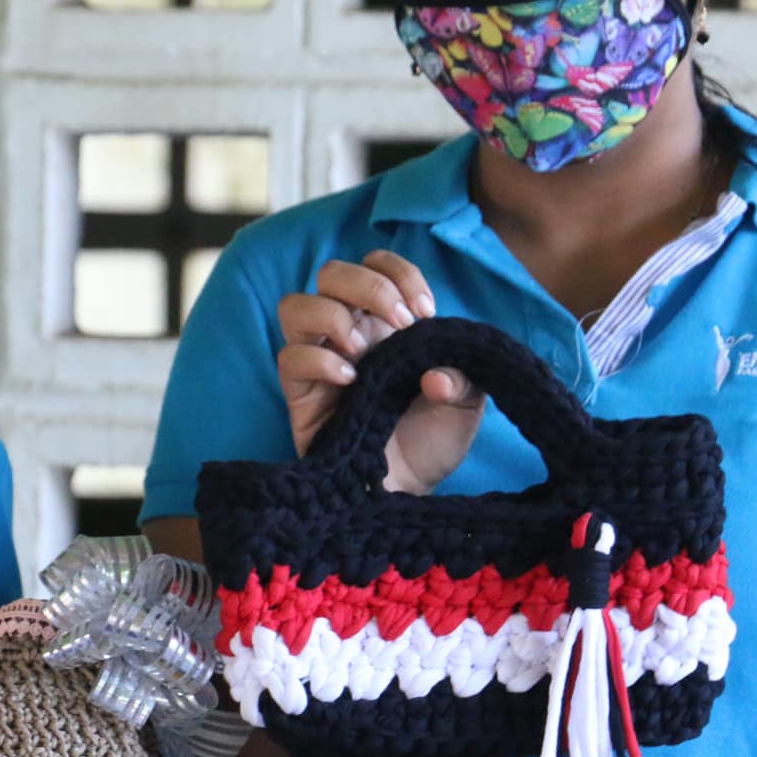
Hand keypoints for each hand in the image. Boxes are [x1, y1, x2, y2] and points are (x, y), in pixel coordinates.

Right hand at [276, 250, 484, 492]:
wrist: (411, 492)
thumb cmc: (433, 443)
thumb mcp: (467, 408)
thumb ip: (465, 380)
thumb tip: (436, 377)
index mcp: (388, 322)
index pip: (377, 263)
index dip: (398, 273)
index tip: (424, 311)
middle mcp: (350, 333)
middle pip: (331, 272)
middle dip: (367, 286)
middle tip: (400, 323)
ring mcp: (321, 361)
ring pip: (295, 305)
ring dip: (332, 316)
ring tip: (363, 350)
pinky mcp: (301, 395)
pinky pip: (289, 357)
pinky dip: (319, 360)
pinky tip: (351, 380)